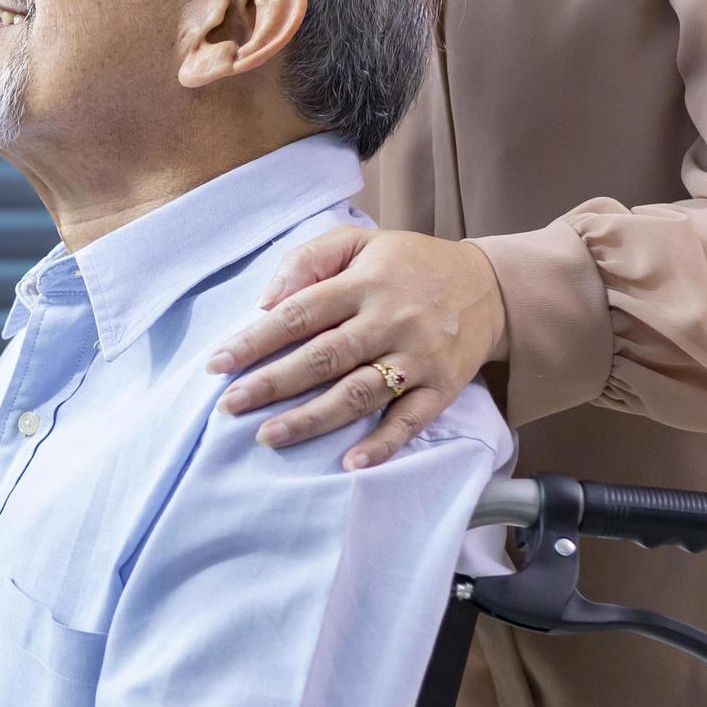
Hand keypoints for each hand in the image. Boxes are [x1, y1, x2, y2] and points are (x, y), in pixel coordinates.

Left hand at [204, 227, 506, 468]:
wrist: (489, 285)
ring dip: (313, 419)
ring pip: (360, 393)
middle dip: (273, 383)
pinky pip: (411, 421)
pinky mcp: (443, 387)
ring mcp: (419, 357)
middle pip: (324, 357)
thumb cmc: (408, 264)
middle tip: (230, 405)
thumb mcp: (359, 241)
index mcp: (365, 282)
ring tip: (268, 436)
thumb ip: (309, 260)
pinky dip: (382, 444)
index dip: (255, 339)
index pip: (299, 313)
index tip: (217, 363)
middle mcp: (391, 320)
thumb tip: (265, 301)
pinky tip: (351, 465)